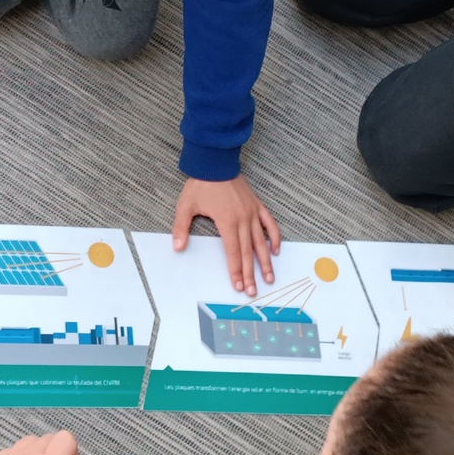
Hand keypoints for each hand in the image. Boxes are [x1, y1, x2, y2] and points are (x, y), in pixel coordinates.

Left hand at [172, 175, 281, 295]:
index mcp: (227, 222)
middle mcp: (243, 219)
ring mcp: (252, 213)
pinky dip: (274, 237)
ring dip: (266, 261)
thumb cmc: (201, 184)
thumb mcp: (186, 206)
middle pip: (248, 253)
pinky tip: (276, 250)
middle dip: (251, 274)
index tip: (239, 286)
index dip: (236, 271)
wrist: (215, 163)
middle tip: (254, 291)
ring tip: (270, 277)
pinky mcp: (257, 206)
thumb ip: (181, 228)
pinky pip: (270, 224)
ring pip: (262, 242)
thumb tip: (177, 247)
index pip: (233, 253)